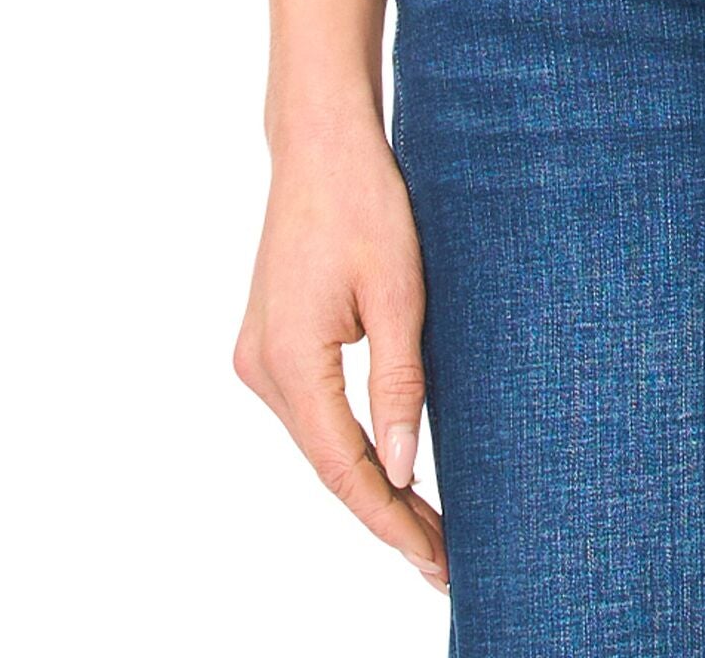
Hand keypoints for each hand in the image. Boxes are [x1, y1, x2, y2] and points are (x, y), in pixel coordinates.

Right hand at [233, 117, 447, 593]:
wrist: (321, 143)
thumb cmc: (366, 203)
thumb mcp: (399, 292)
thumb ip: (401, 383)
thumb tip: (403, 468)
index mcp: (289, 362)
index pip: (346, 469)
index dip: (392, 521)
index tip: (436, 562)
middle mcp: (262, 369)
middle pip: (330, 465)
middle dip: (387, 513)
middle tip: (444, 560)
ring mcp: (260, 356)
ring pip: (321, 442)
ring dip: (371, 481)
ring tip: (428, 526)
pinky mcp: (272, 341)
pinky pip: (315, 411)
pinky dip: (352, 443)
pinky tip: (390, 468)